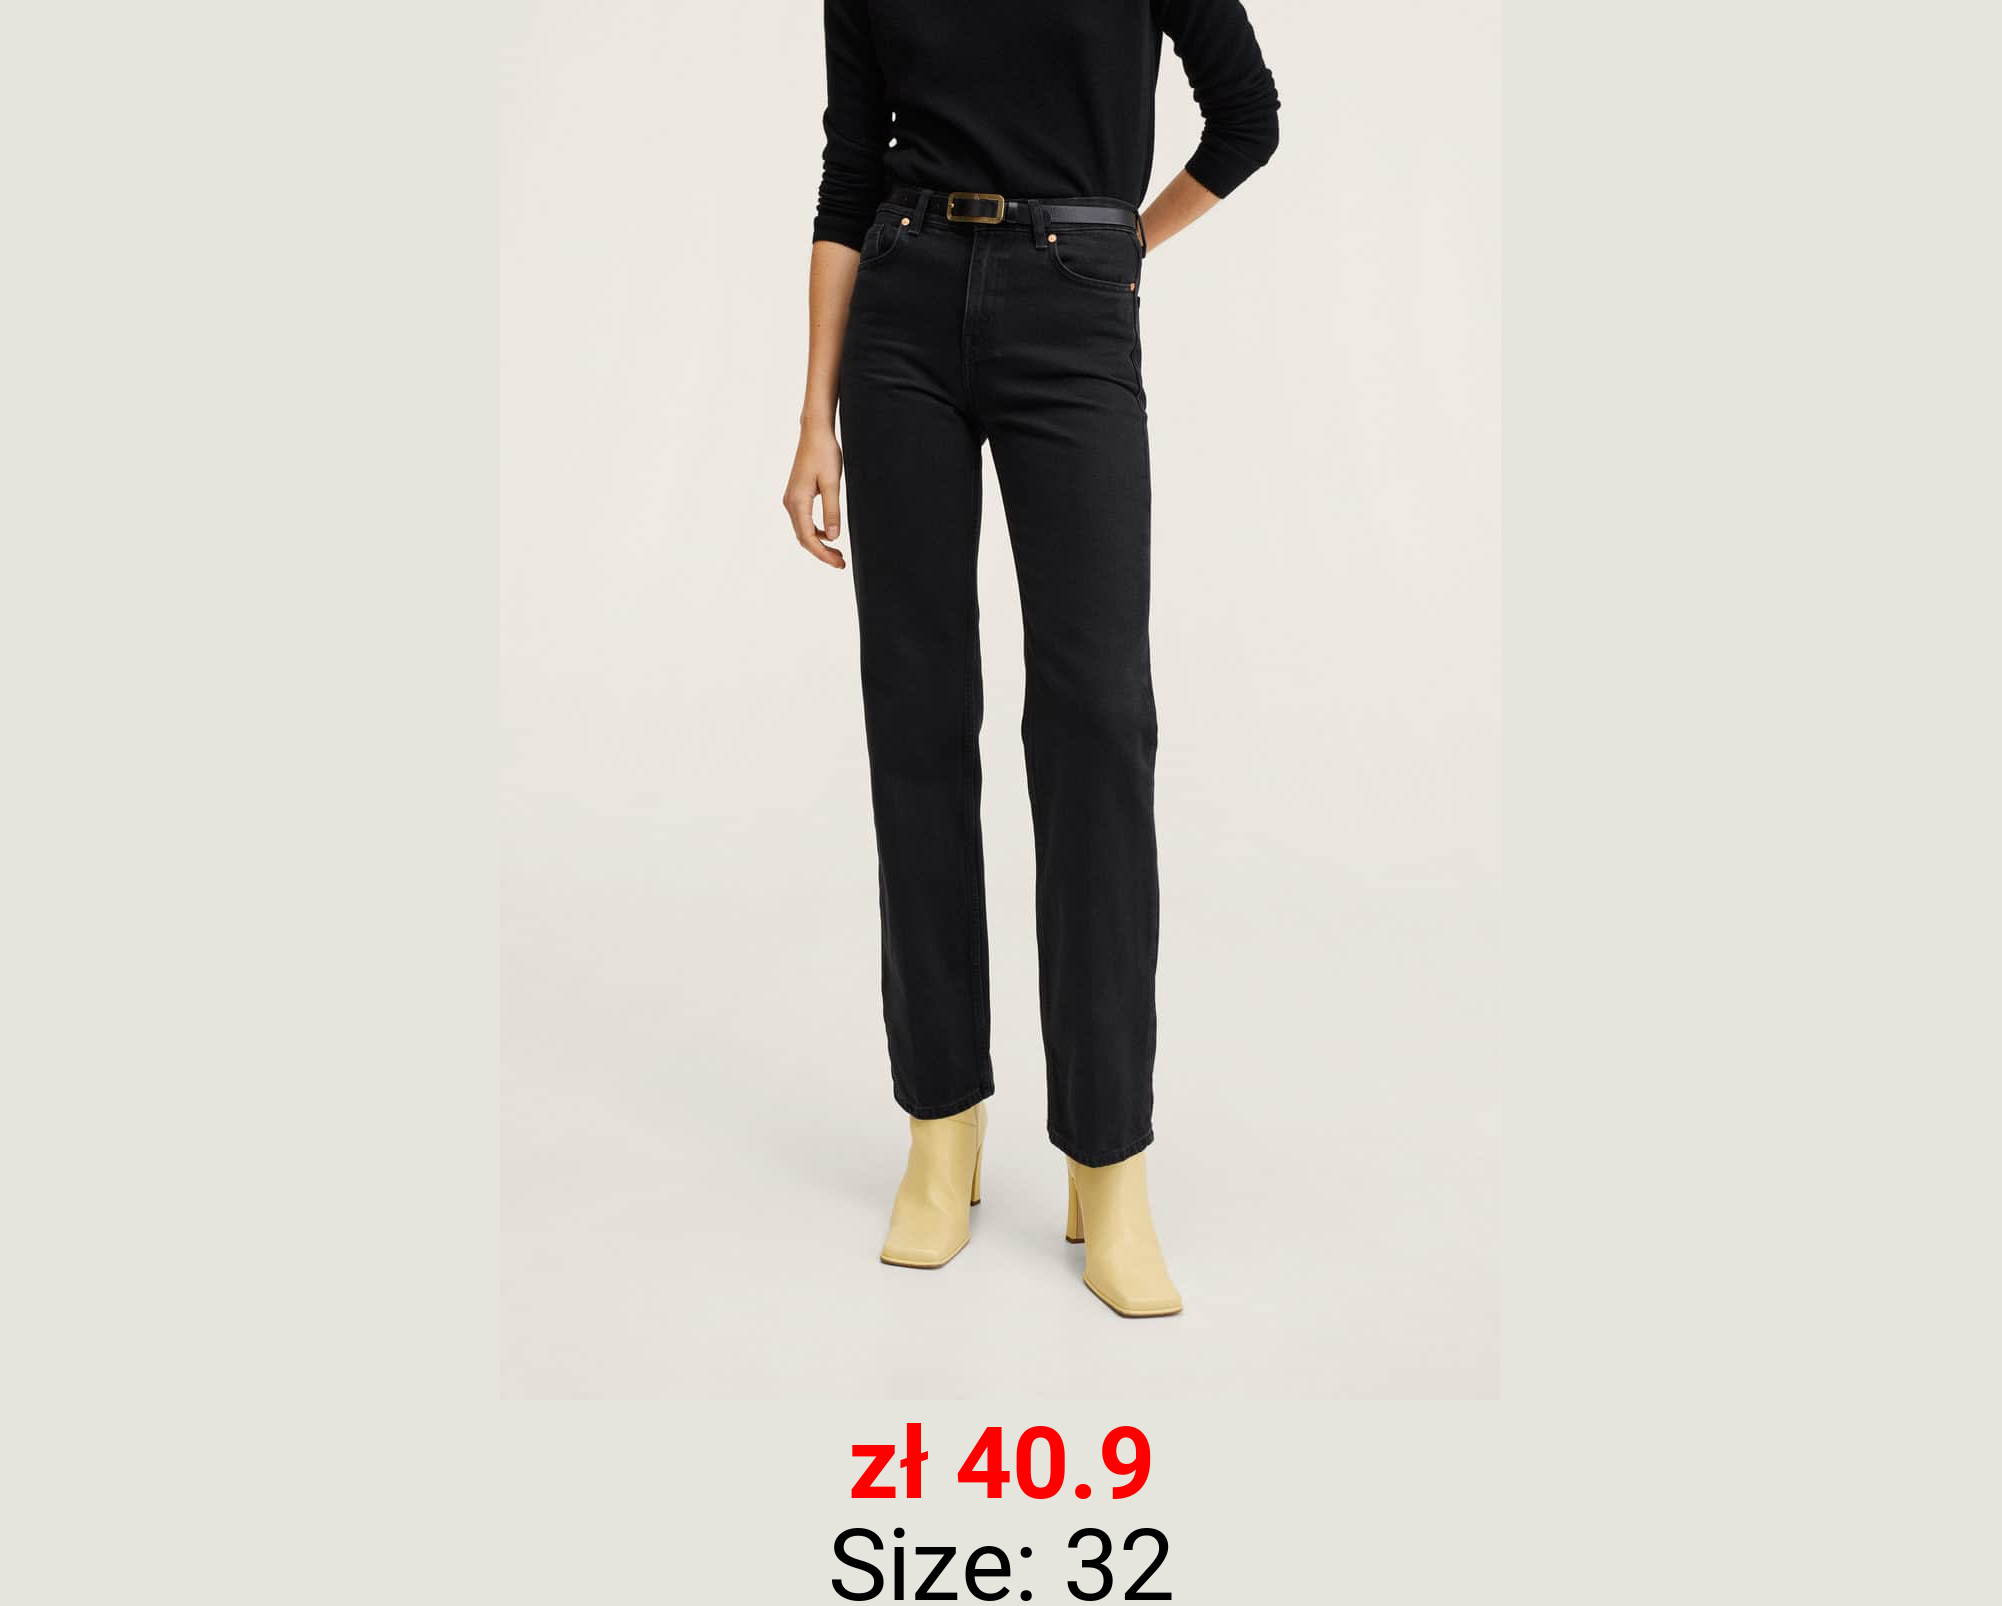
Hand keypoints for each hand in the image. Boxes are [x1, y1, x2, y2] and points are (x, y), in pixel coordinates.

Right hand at [783, 425, 845, 569]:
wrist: (815, 433)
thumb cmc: (824, 453)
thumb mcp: (833, 483)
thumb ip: (832, 511)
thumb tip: (834, 537)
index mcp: (797, 501)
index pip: (808, 537)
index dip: (823, 554)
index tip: (839, 563)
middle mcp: (790, 503)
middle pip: (804, 537)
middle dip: (822, 553)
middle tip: (841, 563)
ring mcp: (791, 499)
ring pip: (803, 530)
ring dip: (819, 543)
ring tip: (837, 553)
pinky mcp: (796, 496)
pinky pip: (804, 521)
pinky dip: (816, 531)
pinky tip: (830, 534)